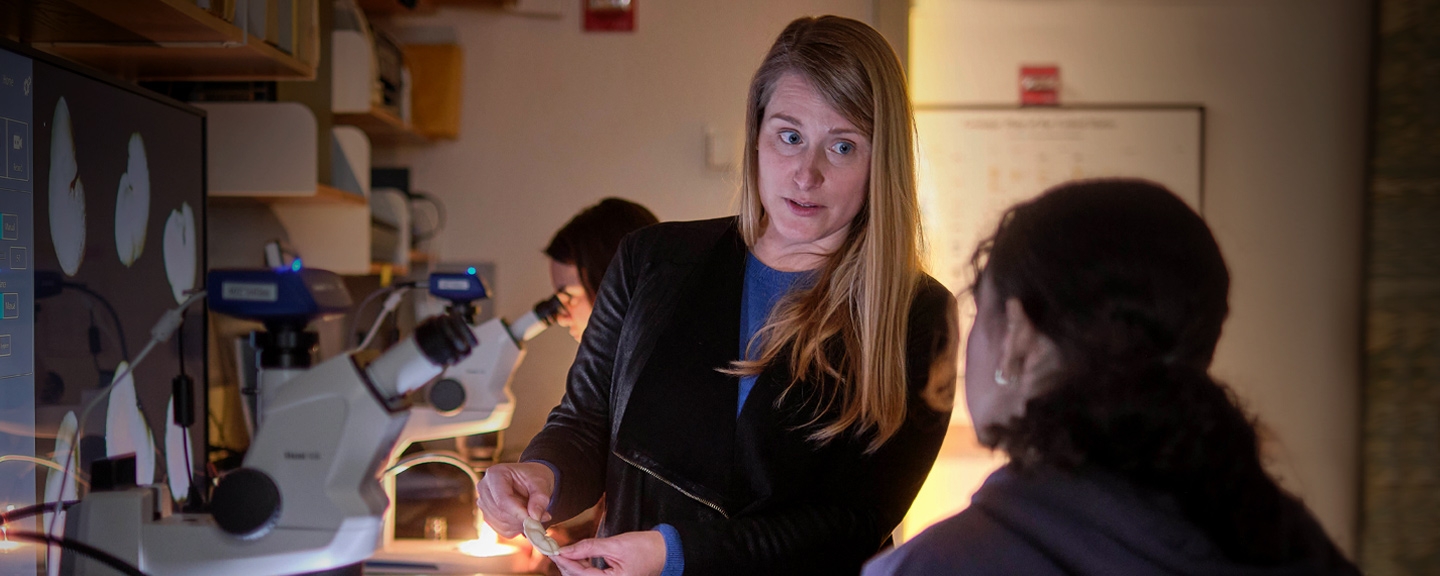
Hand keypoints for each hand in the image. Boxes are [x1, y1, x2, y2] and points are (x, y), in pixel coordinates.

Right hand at [475, 462, 554, 536]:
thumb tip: (535, 517)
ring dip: (521, 524)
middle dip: (521, 518)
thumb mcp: (542, 482)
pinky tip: (525, 518)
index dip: (518, 512)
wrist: (529, 480)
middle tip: (541, 516)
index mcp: (495, 474)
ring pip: (501, 523)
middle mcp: (484, 488)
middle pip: (500, 513)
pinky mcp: (488, 516)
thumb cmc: (534, 477)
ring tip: (534, 513)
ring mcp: (483, 504)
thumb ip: (540, 498)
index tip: (534, 520)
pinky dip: (517, 528)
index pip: (502, 499)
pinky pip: (503, 530)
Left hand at [552, 531, 666, 575]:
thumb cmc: (645, 548)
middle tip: (555, 550)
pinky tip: (578, 557)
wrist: (664, 551)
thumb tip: (568, 549)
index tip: (553, 550)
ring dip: (573, 566)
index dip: (565, 561)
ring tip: (565, 551)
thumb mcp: (615, 544)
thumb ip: (589, 547)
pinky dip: (583, 567)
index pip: (580, 574)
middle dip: (566, 565)